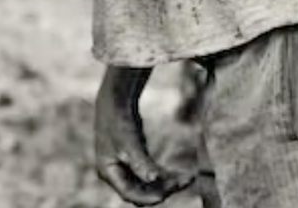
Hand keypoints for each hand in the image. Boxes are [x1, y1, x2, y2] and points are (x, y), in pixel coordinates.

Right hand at [94, 66, 192, 205]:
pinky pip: (150, 173)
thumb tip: (153, 180)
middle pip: (141, 191)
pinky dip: (163, 174)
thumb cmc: (119, 119)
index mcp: (109, 173)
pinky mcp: (134, 160)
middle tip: (185, 181)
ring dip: (166, 182)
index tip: (168, 194)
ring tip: (188, 178)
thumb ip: (140, 162)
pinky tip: (179, 173)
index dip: (148, 197)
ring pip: (148, 184)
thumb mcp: (128, 141)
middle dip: (163, 189)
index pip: (130, 194)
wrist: (115, 100)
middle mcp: (117, 174)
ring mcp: (125, 168)